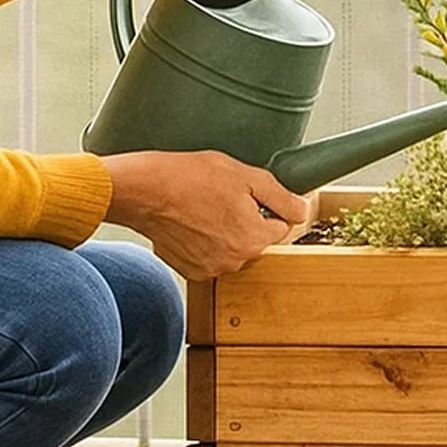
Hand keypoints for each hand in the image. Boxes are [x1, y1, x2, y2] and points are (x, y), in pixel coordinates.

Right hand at [103, 150, 311, 281]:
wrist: (144, 191)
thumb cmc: (190, 178)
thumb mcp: (245, 176)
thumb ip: (281, 197)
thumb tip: (302, 211)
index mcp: (254, 239)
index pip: (280, 225)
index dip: (266, 205)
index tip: (246, 194)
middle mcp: (235, 261)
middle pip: (255, 238)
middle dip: (245, 219)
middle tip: (222, 197)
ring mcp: (210, 268)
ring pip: (232, 247)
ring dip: (224, 231)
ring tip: (203, 207)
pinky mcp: (189, 270)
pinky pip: (209, 255)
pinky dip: (203, 241)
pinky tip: (191, 221)